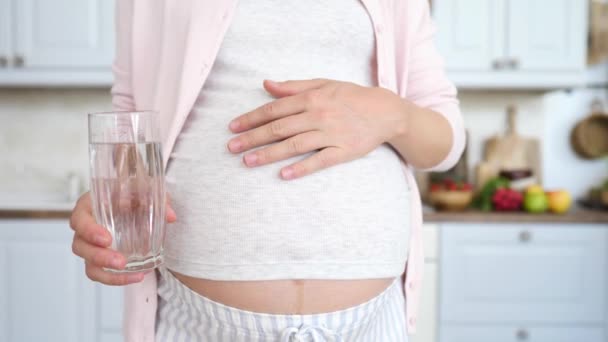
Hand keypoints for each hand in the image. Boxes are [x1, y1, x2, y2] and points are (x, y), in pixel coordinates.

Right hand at [69, 192, 176, 285]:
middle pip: (80, 246)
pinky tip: (137, 276)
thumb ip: (157, 198)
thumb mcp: (146, 190)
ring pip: (89, 264)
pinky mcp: (100, 259)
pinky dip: (117, 279)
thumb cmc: (134, 193)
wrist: (138, 202)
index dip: (89, 231)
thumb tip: (170, 216)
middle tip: (120, 261)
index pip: (79, 219)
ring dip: (108, 273)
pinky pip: (101, 274)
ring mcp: (91, 245)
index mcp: (90, 206)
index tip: (107, 239)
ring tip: (134, 274)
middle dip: (99, 257)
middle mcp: (86, 227)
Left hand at [227, 79, 407, 179]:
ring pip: (294, 145)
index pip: (274, 109)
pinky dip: (301, 168)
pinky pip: (319, 161)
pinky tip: (283, 175)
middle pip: (279, 128)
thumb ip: (293, 86)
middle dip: (252, 138)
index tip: (233, 127)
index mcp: (312, 98)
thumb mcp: (323, 84)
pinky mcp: (344, 152)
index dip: (251, 118)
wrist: (386, 112)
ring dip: (269, 154)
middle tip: (231, 148)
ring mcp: (331, 135)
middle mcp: (318, 115)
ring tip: (248, 161)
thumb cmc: (351, 97)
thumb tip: (266, 84)